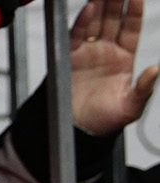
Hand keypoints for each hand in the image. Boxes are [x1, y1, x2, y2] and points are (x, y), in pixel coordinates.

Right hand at [69, 0, 158, 134]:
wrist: (78, 131)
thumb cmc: (104, 120)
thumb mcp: (132, 106)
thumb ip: (144, 88)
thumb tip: (155, 70)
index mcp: (123, 58)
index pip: (131, 28)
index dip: (135, 11)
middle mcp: (105, 52)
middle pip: (113, 19)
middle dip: (117, 1)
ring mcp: (87, 53)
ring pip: (95, 22)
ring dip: (100, 5)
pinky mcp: (69, 58)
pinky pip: (76, 35)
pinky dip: (82, 21)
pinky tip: (90, 8)